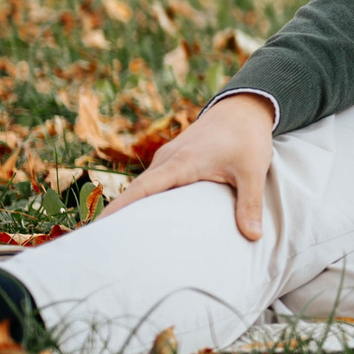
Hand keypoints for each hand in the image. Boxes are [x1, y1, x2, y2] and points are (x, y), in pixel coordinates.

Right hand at [111, 92, 275, 240]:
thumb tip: (253, 236)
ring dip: (132, 209)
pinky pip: (154, 183)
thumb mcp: (252, 171)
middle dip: (117, 216)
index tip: (99, 227)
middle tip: (100, 246)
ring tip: (118, 240)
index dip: (120, 208)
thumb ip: (250, 203)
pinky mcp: (174, 161)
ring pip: (144, 188)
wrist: (245, 108)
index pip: (143, 189)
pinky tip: (147, 220)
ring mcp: (169, 159)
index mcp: (180, 163)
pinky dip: (146, 200)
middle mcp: (168, 160)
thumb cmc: (247, 138)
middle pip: (136, 191)